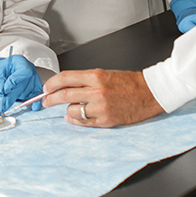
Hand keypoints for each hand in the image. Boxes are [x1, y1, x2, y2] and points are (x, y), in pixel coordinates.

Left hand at [0, 54, 43, 112]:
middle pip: (25, 84)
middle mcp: (30, 69)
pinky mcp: (34, 87)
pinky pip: (36, 95)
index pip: (24, 71)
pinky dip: (35, 101)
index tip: (5, 89)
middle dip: (13, 95)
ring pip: (28, 92)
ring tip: (6, 102)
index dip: (15, 81)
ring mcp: (33, 78)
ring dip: (17, 98)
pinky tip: (34, 107)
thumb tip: (2, 91)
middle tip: (3, 105)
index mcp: (20, 62)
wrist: (1, 73)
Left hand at [43, 69, 163, 127]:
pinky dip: (75, 120)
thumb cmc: (129, 82)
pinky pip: (83, 122)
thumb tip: (65, 86)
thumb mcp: (105, 74)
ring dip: (67, 110)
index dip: (51, 83)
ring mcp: (101, 107)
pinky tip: (74, 116)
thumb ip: (85, 79)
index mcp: (96, 76)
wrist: (150, 93)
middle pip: (64, 95)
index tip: (46, 88)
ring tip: (70, 108)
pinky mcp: (106, 120)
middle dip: (50, 99)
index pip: (65, 78)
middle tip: (45, 101)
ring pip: (72, 110)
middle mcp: (97, 91)